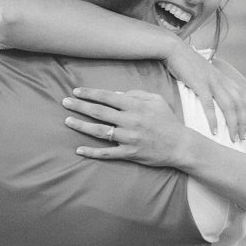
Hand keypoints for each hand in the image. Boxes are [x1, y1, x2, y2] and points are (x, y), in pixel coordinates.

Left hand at [62, 87, 190, 167]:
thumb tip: (116, 95)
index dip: (90, 94)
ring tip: (67, 121)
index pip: (107, 97)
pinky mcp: (129, 153)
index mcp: (135, 106)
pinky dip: (92, 152)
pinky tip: (79, 149)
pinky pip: (107, 153)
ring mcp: (129, 139)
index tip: (76, 91)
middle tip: (65, 102)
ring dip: (81, 126)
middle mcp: (130, 121)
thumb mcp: (156, 100)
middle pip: (99, 112)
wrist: (180, 145)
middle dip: (80, 106)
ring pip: (99, 131)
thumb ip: (136, 94)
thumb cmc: (168, 121)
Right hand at [164, 42, 245, 141]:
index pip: (242, 99)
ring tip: (232, 139)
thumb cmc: (186, 64)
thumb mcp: (204, 73)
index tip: (245, 127)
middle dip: (242, 123)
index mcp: (225, 78)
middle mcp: (222, 80)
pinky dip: (213, 119)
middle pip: (239, 105)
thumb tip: (211, 98)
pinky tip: (214, 131)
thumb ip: (211, 84)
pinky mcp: (200, 84)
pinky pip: (209, 105)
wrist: (174, 49)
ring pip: (229, 106)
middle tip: (241, 138)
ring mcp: (212, 82)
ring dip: (232, 124)